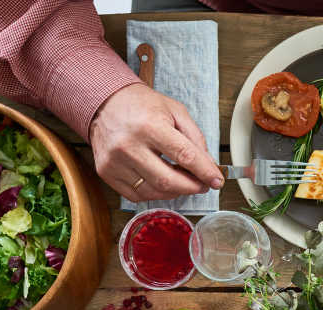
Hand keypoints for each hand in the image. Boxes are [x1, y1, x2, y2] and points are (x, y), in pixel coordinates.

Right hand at [89, 83, 222, 202]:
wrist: (104, 101)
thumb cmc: (142, 105)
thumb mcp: (175, 111)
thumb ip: (195, 138)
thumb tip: (208, 164)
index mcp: (149, 126)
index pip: (185, 156)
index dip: (205, 172)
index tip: (217, 180)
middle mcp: (129, 145)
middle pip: (168, 181)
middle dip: (192, 187)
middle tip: (203, 185)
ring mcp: (114, 161)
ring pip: (153, 191)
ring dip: (175, 192)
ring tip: (184, 182)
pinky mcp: (105, 171)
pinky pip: (135, 195)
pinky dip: (154, 193)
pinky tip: (161, 183)